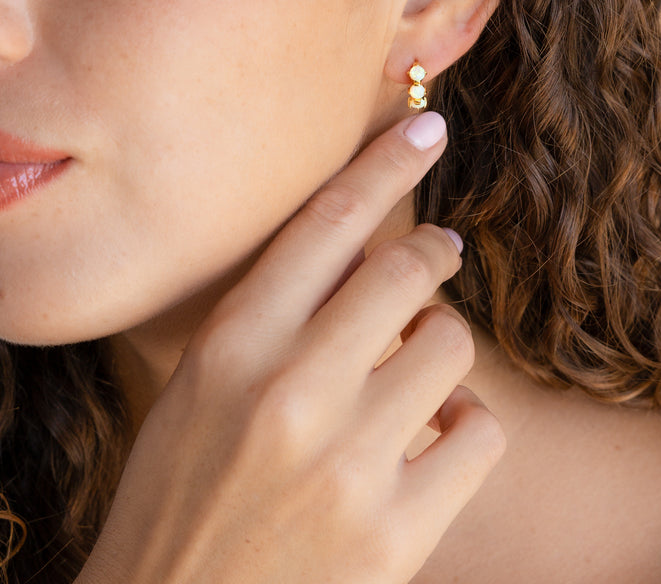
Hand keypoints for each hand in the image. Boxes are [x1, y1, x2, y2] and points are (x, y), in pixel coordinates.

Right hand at [76, 112, 504, 583]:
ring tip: (419, 376)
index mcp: (230, 349)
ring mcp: (347, 462)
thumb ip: (269, 325)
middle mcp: (289, 391)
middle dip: (433, 254)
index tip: (427, 129)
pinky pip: (481, 432)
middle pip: (405, 271)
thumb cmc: (180, 505)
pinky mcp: (396, 531)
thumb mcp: (196, 397)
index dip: (383, 165)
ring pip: (450, 345)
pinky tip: (440, 440)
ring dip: (443, 350)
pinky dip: (469, 427)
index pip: (324, 224)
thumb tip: (356, 258)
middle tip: (439, 255)